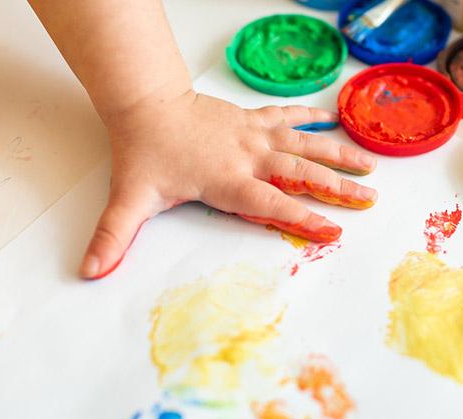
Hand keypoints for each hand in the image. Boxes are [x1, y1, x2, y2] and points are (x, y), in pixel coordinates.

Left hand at [79, 90, 377, 278]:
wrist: (146, 103)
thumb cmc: (145, 151)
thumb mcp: (131, 196)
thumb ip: (115, 235)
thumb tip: (92, 270)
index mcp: (227, 180)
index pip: (272, 202)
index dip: (303, 217)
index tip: (334, 231)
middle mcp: (248, 157)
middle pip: (301, 172)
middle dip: (338, 188)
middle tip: (369, 200)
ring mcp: (253, 135)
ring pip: (304, 143)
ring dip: (338, 153)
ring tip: (370, 164)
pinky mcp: (252, 120)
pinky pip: (287, 116)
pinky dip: (310, 117)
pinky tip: (332, 120)